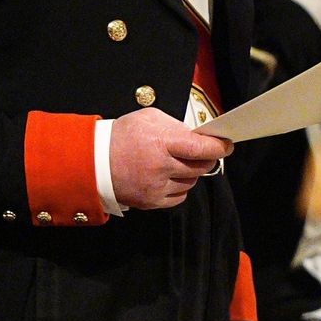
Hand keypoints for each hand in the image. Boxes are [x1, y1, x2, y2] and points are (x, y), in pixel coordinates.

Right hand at [109, 108, 232, 208]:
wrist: (94, 161)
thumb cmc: (121, 136)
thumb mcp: (148, 118)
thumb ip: (175, 126)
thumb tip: (195, 135)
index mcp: (161, 142)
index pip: (200, 148)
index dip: (218, 146)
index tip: (226, 144)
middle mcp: (161, 166)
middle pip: (200, 167)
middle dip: (206, 158)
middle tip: (202, 152)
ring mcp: (157, 187)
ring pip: (191, 182)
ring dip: (191, 172)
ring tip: (177, 162)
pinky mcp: (152, 201)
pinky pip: (179, 196)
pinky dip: (180, 186)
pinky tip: (169, 176)